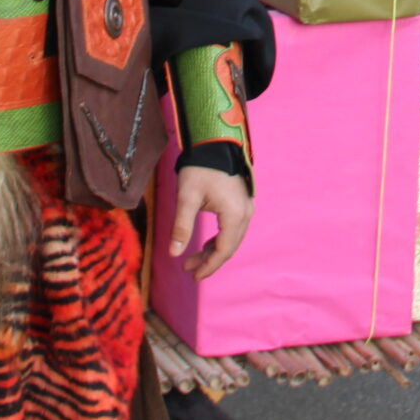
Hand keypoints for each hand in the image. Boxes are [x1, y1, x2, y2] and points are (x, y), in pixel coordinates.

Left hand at [168, 165, 253, 280]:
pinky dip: (219, 239)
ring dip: (213, 250)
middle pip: (229, 247)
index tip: (193, 276)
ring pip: (231, 239)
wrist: (214, 143)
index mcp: (234, 215)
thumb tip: (173, 254)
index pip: (223, 250)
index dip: (209, 266)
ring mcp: (246, 207)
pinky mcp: (242, 202)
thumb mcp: (186, 198)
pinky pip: (233, 228)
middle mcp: (245, 213)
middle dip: (209, 260)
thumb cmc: (200, 168)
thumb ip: (181, 227)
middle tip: (188, 269)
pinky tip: (205, 244)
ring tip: (193, 259)